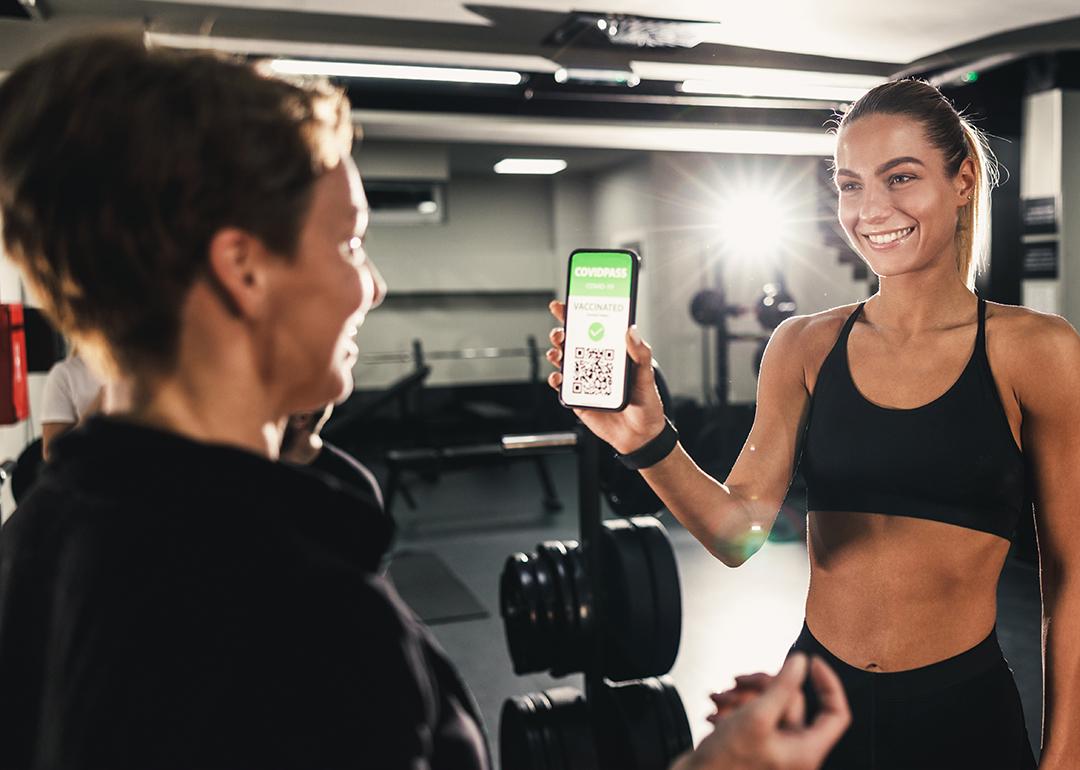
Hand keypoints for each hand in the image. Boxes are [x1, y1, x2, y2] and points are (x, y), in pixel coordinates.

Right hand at [546, 300, 666, 453]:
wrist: (641, 436)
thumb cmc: (646, 404)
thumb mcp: (647, 376)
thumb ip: (640, 354)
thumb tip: (631, 331)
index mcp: (612, 354)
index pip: (593, 328)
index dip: (578, 315)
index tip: (567, 304)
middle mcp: (596, 364)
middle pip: (573, 342)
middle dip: (561, 332)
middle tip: (560, 331)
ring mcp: (586, 380)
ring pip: (564, 361)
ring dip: (555, 353)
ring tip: (556, 352)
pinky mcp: (578, 398)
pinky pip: (562, 386)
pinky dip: (557, 380)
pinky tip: (558, 377)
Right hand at [671, 653, 849, 769]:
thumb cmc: (724, 763)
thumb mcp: (756, 717)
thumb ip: (782, 687)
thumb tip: (800, 663)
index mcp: (806, 751)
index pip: (835, 714)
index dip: (828, 684)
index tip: (812, 663)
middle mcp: (794, 750)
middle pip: (792, 701)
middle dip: (761, 686)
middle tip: (738, 681)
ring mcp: (775, 746)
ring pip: (770, 703)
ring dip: (742, 696)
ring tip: (721, 701)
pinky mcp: (757, 742)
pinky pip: (755, 713)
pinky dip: (736, 707)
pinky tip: (717, 713)